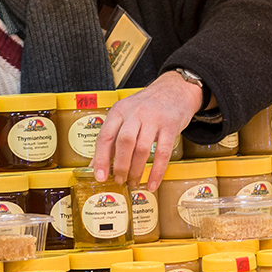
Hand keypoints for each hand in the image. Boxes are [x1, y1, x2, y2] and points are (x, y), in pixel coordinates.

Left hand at [91, 70, 203, 189]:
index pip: (105, 135)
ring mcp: (154, 119)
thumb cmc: (147, 105)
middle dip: (120, 166)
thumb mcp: (127, 113)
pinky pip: (163, 153)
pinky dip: (157, 171)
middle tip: (119, 180)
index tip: (99, 175)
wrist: (175, 89)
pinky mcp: (170, 126)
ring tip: (134, 182)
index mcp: (120, 110)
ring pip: (142, 149)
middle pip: (124, 142)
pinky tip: (153, 183)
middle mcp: (135, 113)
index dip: (101, 158)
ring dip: (137, 170)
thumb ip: (113, 136)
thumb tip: (97, 163)